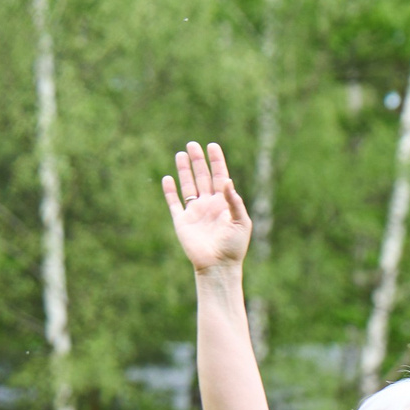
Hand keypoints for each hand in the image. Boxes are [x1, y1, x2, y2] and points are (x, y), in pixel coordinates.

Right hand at [161, 141, 251, 274]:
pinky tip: (168, 178)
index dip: (217, 161)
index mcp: (224, 204)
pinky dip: (170, 191)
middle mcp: (209, 205)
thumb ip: (234, 202)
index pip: (221, 177)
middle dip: (198, 161)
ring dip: (184, 170)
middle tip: (193, 144)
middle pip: (202, 177)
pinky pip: (174, 203)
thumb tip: (227, 181)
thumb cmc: (234, 247)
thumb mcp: (241, 223)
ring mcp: (195, 212)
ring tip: (181, 153)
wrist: (218, 266)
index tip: (213, 146)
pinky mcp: (182, 221)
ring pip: (188, 186)